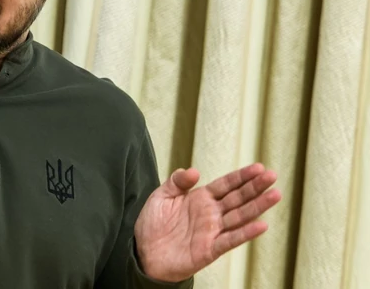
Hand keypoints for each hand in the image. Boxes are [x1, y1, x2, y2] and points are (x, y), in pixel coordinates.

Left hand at [133, 163, 281, 281]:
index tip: (259, 167)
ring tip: (275, 195)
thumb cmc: (153, 224)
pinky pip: (230, 240)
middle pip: (237, 198)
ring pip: (239, 217)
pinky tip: (261, 225)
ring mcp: (212, 231)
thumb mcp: (161, 196)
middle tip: (272, 176)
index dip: (242, 176)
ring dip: (257, 207)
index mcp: (201, 198)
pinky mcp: (210, 249)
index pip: (226, 185)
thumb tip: (194, 171)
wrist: (144, 252)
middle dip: (255, 187)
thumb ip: (177, 182)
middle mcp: (211, 214)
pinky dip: (245, 233)